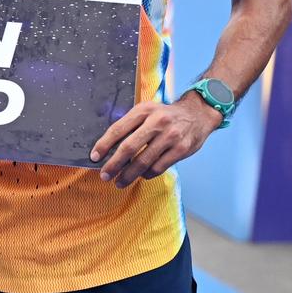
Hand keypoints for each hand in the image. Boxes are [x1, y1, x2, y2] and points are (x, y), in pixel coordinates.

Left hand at [91, 97, 221, 187]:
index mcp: (143, 111)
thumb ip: (130, 124)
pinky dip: (147, 174)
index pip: (118, 129)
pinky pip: (159, 167)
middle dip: (114, 164)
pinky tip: (141, 176)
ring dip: (129, 175)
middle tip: (104, 176)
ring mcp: (170, 136)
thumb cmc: (165, 115)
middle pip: (129, 148)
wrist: (197, 114)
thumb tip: (107, 145)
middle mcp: (156, 122)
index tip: (94, 157)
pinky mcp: (181, 149)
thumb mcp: (147, 110)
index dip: (104, 144)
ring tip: (119, 182)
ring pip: (144, 161)